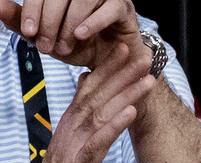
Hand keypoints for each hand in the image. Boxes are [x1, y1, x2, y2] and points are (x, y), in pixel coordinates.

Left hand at [0, 0, 145, 68]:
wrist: (115, 65)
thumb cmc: (83, 48)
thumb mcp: (48, 38)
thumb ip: (23, 23)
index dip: (33, 10)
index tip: (29, 33)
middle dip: (49, 21)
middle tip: (46, 45)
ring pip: (82, 0)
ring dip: (69, 24)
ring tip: (65, 45)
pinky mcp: (123, 8)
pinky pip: (108, 10)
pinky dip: (92, 22)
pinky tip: (81, 35)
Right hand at [22, 42, 152, 162]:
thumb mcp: (73, 147)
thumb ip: (80, 122)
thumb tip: (85, 95)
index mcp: (72, 124)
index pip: (90, 89)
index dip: (107, 69)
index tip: (124, 50)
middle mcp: (73, 128)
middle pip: (98, 94)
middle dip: (120, 73)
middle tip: (141, 55)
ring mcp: (77, 144)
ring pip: (103, 112)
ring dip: (126, 94)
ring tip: (146, 78)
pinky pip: (101, 140)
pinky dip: (116, 124)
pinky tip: (131, 112)